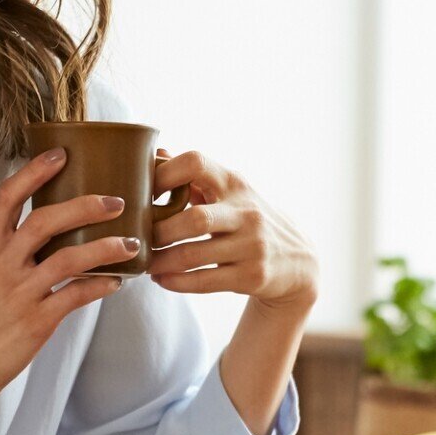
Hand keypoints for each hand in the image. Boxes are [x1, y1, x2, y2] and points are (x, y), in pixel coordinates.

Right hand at [0, 148, 140, 404]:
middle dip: (84, 206)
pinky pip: (75, 297)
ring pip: (67, 258)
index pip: (8, 197)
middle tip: (116, 202)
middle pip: (44, 221)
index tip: (61, 154)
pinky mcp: (34, 322)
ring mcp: (18, 293)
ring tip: (132, 244)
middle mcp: (1, 265)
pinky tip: (116, 283)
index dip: (34, 172)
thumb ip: (11, 252)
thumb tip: (52, 235)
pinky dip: (100, 286)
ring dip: (105, 248)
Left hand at [146, 148, 318, 311]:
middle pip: (195, 218)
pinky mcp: (253, 276)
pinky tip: (161, 279)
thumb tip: (158, 152)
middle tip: (139, 239)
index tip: (142, 192)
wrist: (297, 259)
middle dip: (160, 231)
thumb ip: (194, 175)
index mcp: (234, 183)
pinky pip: (205, 281)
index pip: (197, 163)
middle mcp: (246, 212)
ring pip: (195, 254)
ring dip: (161, 261)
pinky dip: (177, 282)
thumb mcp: (230, 192)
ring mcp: (252, 246)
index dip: (164, 174)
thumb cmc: (247, 219)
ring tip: (145, 262)